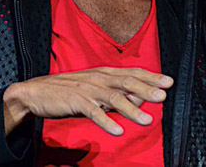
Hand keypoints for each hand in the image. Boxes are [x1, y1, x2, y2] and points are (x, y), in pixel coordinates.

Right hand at [3, 67, 173, 135]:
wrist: (36, 92)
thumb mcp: (96, 89)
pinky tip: (117, 132)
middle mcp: (99, 78)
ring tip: (147, 120)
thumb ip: (118, 93)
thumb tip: (141, 97)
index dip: (151, 77)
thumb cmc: (70, 91)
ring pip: (113, 98)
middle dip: (147, 89)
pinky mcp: (75, 102)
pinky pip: (93, 113)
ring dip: (131, 109)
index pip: (132, 73)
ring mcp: (87, 89)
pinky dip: (106, 122)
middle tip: (163, 97)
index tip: (169, 82)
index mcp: (105, 73)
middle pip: (127, 83)